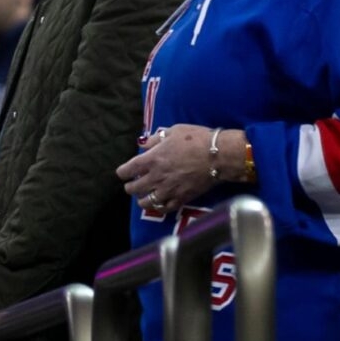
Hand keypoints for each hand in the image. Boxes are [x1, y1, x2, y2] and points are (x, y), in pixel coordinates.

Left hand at [116, 125, 245, 213]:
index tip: (123, 172)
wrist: (217, 156)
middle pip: (134, 188)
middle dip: (130, 186)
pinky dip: (158, 207)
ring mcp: (168, 190)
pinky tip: (159, 203)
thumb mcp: (174, 131)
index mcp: (152, 159)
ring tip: (144, 196)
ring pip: (146, 202)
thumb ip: (156, 139)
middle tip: (132, 184)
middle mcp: (156, 177)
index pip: (127, 170)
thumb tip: (144, 144)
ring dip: (142, 199)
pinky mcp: (180, 199)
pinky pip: (163, 209)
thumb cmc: (196, 139)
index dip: (122, 172)